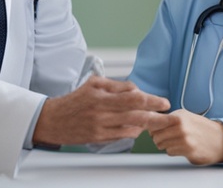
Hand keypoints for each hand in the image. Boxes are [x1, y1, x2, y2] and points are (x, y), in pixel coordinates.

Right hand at [32, 76, 169, 145]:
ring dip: (147, 125)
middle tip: (170, 116)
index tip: (163, 102)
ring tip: (157, 121)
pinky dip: (133, 132)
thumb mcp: (94, 84)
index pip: (132, 97)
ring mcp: (100, 127)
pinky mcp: (98, 138)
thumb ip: (116, 85)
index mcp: (101, 95)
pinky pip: (122, 136)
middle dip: (156, 116)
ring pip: (131, 127)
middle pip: (136, 114)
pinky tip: (138, 127)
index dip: (151, 100)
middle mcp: (101, 111)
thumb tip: (136, 90)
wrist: (53, 120)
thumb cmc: (75, 100)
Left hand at [146, 109, 222, 164]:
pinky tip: (182, 148)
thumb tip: (149, 123)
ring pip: (161, 144)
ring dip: (166, 145)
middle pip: (155, 135)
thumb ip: (168, 119)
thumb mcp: (185, 117)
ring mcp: (184, 137)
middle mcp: (180, 125)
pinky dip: (173, 151)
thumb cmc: (201, 129)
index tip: (157, 130)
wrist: (220, 140)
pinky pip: (170, 152)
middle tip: (167, 139)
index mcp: (179, 115)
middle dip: (158, 138)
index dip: (154, 128)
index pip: (154, 122)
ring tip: (176, 143)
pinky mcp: (187, 149)